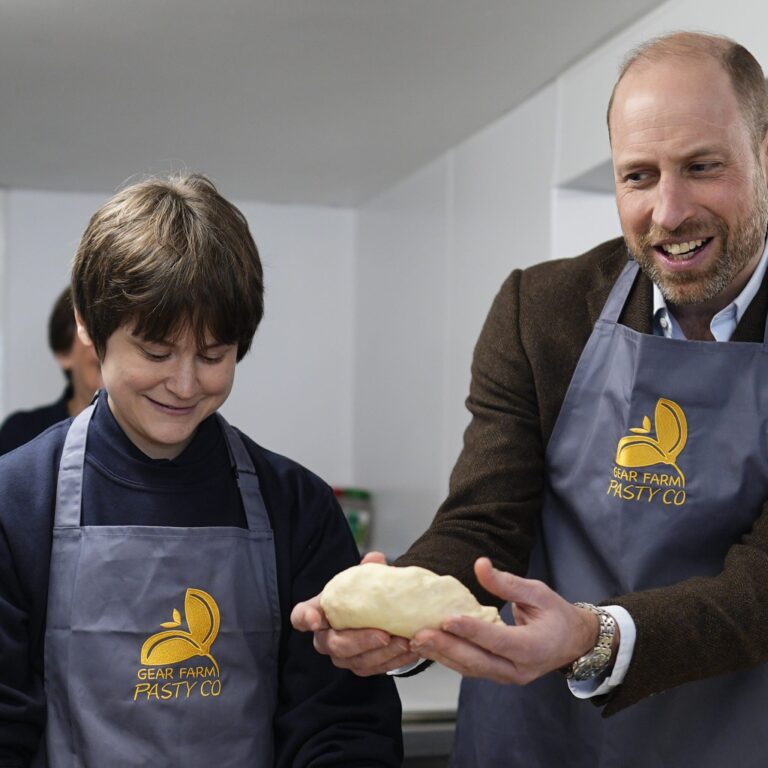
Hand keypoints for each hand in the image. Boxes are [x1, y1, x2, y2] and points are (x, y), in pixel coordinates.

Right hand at [290, 551, 420, 675]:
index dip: (304, 618)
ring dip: (382, 654)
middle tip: (384, 634)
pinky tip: (409, 651)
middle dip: (360, 641)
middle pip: (334, 644)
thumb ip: (369, 569)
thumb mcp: (366, 578)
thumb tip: (375, 559)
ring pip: (357, 661)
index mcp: (319, 611)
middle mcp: (326, 637)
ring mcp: (343, 656)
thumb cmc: (364, 594)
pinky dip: (394, 661)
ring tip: (403, 642)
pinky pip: (375, 669)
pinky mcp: (362, 666)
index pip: (301, 616)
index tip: (314, 619)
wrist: (380, 610)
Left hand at [409, 558, 611, 684]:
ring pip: (470, 668)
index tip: (447, 618)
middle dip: (446, 647)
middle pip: (478, 661)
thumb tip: (480, 565)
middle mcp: (519, 668)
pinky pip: (470, 668)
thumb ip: (507, 582)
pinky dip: (449, 658)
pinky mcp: (498, 674)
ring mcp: (508, 676)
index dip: (472, 630)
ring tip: (416, 641)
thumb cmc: (557, 615)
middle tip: (419, 634)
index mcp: (533, 647)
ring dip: (442, 655)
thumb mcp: (538, 591)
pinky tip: (429, 647)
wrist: (573, 643)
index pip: (498, 640)